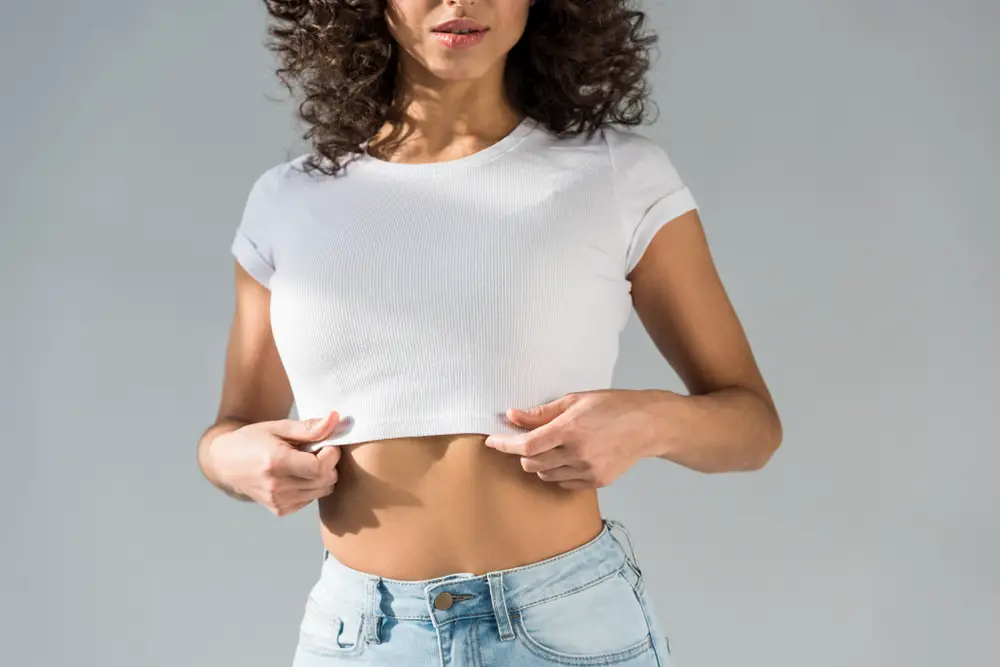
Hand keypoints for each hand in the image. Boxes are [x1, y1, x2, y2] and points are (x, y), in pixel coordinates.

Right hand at [206, 411, 342, 515]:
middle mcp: (276, 486)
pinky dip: (312, 487)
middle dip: (329, 464)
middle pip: (325, 480)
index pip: (320, 467)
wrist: (226, 463)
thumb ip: (309, 427)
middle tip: (317, 451)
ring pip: (322, 491)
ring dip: (322, 476)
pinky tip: (298, 475)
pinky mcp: (280, 510)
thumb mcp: (279, 427)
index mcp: (275, 463)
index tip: (327, 444)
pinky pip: (311, 499)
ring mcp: (277, 501)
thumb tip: (336, 419)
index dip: (332, 454)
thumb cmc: (252, 440)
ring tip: (305, 462)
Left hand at [484, 390, 658, 489]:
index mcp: (570, 430)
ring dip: (539, 464)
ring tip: (551, 448)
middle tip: (525, 440)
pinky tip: (567, 458)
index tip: (493, 441)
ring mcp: (588, 471)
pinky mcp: (596, 482)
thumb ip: (542, 412)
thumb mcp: (575, 400)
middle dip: (522, 454)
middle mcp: (578, 454)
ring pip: (546, 476)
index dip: (505, 444)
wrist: (648, 425)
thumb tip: (512, 416)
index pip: (526, 445)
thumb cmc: (613, 406)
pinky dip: (558, 473)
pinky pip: (564, 483)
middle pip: (532, 464)